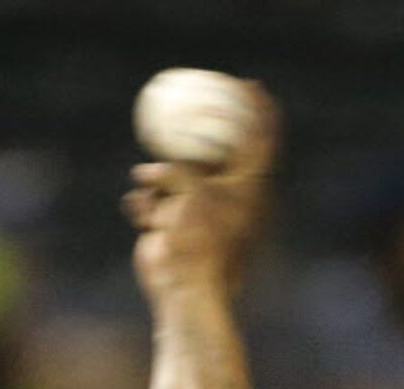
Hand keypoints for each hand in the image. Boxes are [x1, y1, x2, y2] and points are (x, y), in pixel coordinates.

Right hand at [123, 83, 277, 303]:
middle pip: (213, 153)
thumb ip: (185, 170)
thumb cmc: (199, 245)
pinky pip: (151, 200)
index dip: (259, 113)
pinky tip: (144, 219)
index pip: (257, 144)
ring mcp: (194, 212)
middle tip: (189, 99)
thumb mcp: (195, 196)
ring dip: (157, 183)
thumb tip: (167, 160)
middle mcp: (222, 200)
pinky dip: (144, 206)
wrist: (183, 289)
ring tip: (153, 199)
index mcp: (244, 193)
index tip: (253, 84)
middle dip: (200, 131)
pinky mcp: (169, 225)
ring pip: (172, 175)